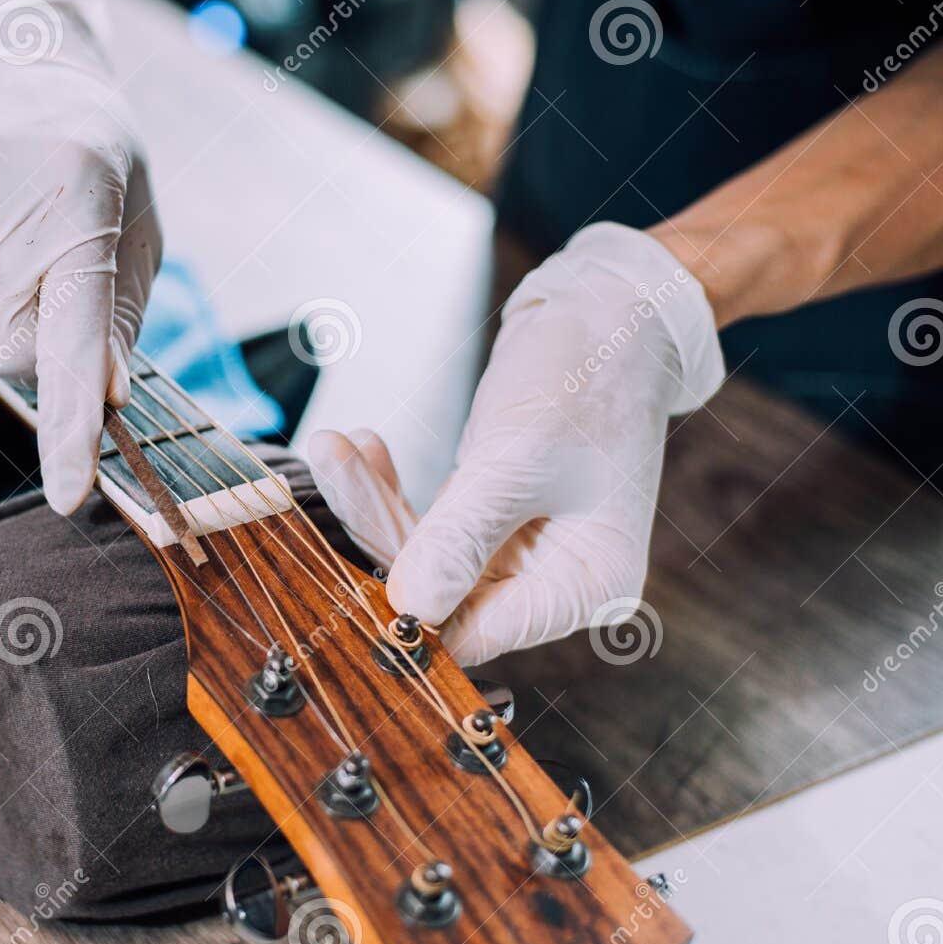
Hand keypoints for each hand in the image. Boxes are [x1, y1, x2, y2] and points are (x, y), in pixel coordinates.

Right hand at [0, 0, 160, 512]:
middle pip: (12, 351)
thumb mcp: (137, 226)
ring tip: (9, 229)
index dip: (72, 426)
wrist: (6, 61)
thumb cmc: (93, 156)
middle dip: (38, 334)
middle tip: (51, 259)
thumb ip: (118, 320)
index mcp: (78, 211)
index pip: (72, 343)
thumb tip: (100, 402)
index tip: (70, 495)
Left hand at [308, 223, 723, 665]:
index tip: (347, 578)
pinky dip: (389, 487)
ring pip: (419, 552)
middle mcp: (550, 581)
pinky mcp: (487, 518)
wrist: (611, 310)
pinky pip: (423, 521)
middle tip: (330, 463)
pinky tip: (362, 448)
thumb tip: (410, 609)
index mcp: (584, 586)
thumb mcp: (517, 460)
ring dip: (371, 500)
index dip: (410, 616)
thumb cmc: (589, 376)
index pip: (479, 632)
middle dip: (375, 529)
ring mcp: (516, 551)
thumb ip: (461, 537)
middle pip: (437, 589)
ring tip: (332, 446)